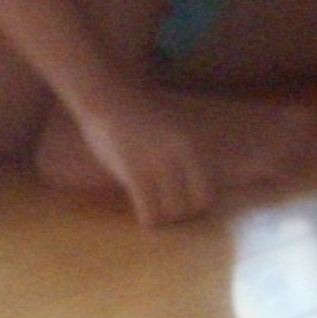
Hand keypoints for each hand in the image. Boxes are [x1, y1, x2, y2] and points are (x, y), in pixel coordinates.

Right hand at [73, 85, 222, 228]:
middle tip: (165, 213)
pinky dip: (148, 221)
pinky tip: (144, 219)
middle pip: (191, 208)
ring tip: (153, 215)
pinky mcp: (134, 172)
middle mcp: (180, 158)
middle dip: (179, 216)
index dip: (195, 207)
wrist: (110, 96)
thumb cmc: (139, 115)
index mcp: (193, 149)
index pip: (207, 196)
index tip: (181, 206)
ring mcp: (158, 166)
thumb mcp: (175, 133)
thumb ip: (185, 157)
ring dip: (163, 219)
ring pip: (171, 213)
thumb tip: (192, 188)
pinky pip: (149, 211)